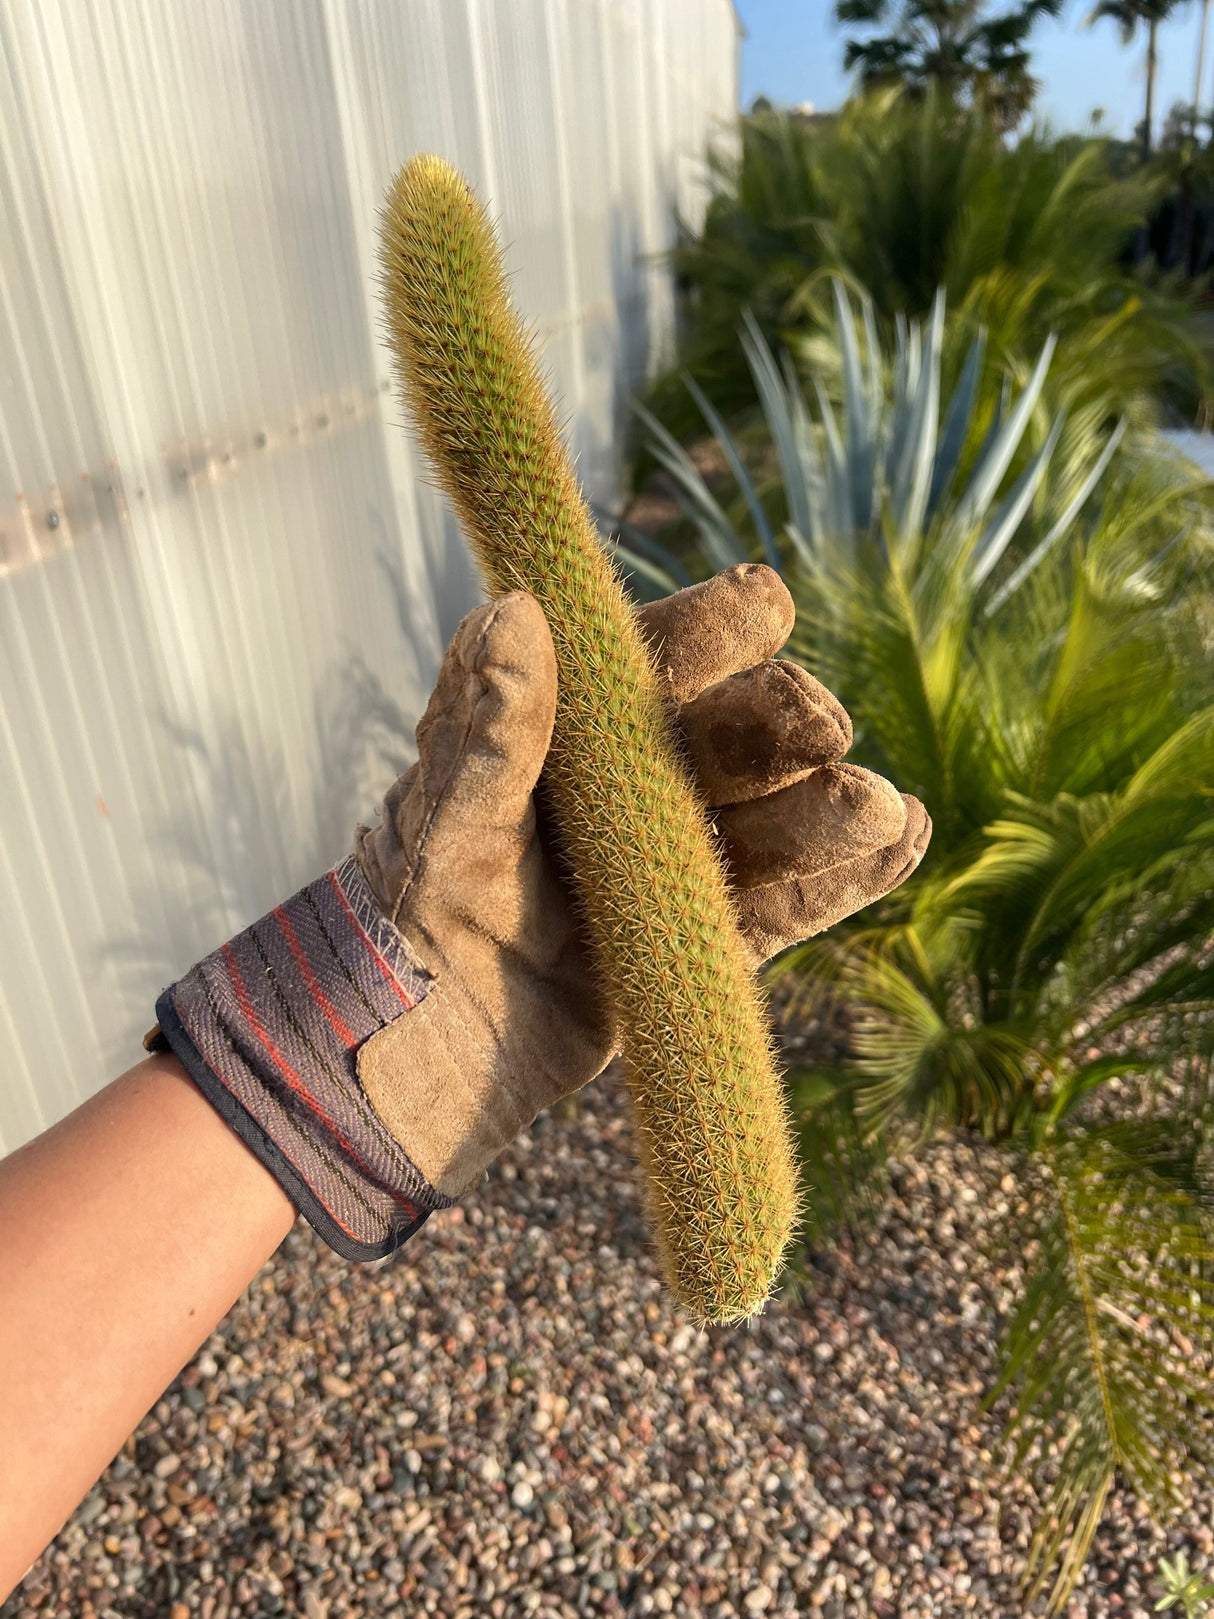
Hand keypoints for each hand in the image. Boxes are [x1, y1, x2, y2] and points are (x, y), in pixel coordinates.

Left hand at [354, 564, 930, 1196]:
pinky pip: (783, 906)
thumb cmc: (407, 917)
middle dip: (783, 724)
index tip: (764, 609)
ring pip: (770, 821)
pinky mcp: (704, 939)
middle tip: (821, 728)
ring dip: (829, 810)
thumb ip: (486, 731)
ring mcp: (678, 861)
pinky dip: (840, 883)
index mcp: (571, 727)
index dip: (713, 629)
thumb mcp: (440, 822)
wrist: (424, 1050)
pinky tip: (902, 844)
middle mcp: (637, 782)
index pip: (654, 658)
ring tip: (883, 809)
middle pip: (731, 736)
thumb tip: (518, 611)